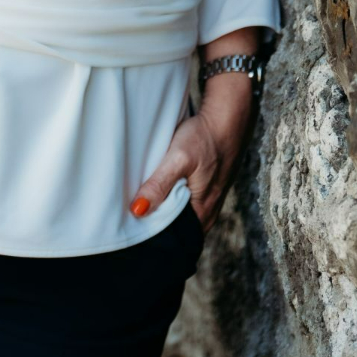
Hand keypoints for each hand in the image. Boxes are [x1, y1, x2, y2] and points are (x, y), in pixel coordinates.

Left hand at [128, 78, 255, 234]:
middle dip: (153, 221)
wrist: (228, 118)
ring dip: (161, 206)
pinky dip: (169, 196)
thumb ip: (159, 185)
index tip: (128, 226)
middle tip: (128, 212)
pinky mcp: (205, 188)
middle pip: (174, 228)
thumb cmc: (206, 138)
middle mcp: (207, 214)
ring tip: (138, 199)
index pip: (171, 238)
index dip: (149, 233)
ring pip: (178, 213)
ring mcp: (207, 201)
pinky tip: (156, 186)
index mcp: (202, 214)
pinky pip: (183, 201)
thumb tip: (137, 211)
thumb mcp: (179, 159)